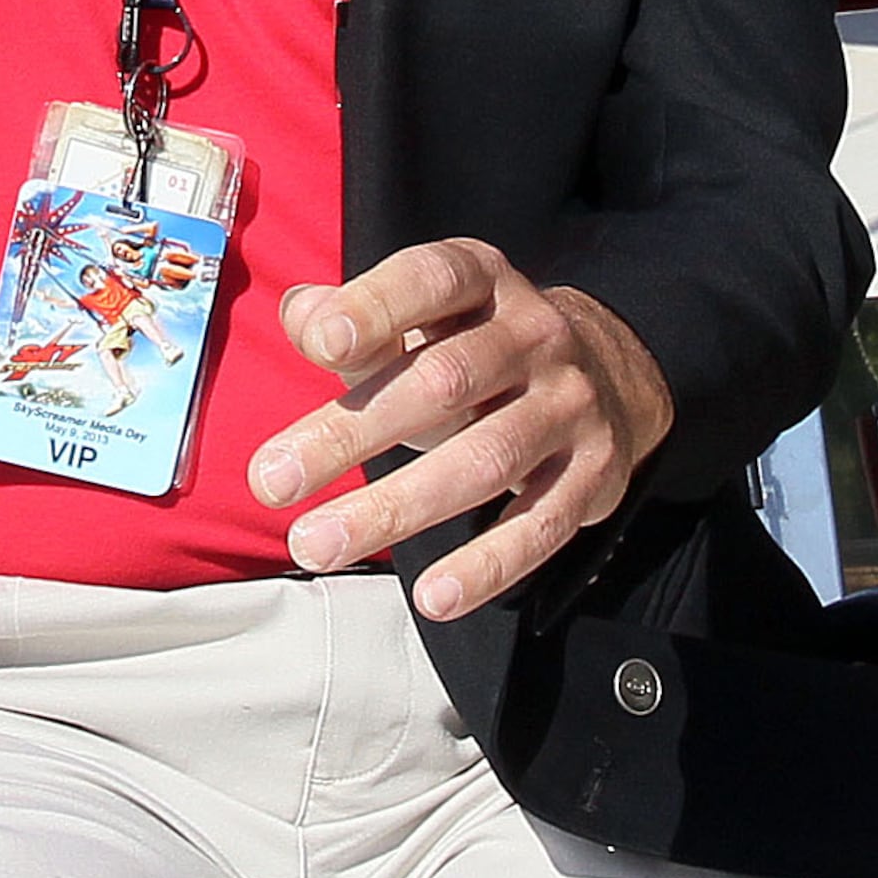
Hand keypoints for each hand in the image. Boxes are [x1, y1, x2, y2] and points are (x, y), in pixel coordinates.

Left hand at [249, 240, 676, 620]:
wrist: (606, 376)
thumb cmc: (475, 350)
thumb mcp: (422, 319)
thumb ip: (358, 319)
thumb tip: (302, 315)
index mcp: (485, 281)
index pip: (433, 280)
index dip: (379, 306)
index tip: (322, 344)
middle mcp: (536, 334)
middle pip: (446, 380)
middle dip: (353, 433)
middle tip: (271, 484)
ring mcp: (571, 404)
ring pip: (487, 459)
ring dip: (397, 508)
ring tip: (317, 546)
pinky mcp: (593, 472)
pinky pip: (539, 525)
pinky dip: (486, 565)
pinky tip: (431, 598)